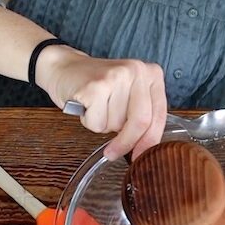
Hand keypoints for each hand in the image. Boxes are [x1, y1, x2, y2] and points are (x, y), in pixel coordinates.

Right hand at [37, 45, 166, 159]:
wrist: (65, 67)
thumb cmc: (99, 87)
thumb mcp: (129, 95)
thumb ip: (142, 114)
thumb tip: (146, 150)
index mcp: (152, 74)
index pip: (159, 116)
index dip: (149, 142)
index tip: (140, 157)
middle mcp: (137, 71)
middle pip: (140, 122)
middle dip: (126, 143)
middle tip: (113, 153)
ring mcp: (116, 76)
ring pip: (116, 125)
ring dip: (103, 125)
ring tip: (96, 107)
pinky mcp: (95, 86)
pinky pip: (97, 123)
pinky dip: (89, 122)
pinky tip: (86, 106)